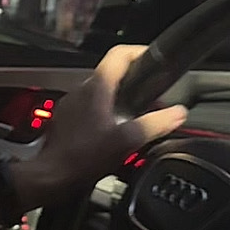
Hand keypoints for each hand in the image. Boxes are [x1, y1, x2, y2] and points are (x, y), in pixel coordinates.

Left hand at [12, 44, 187, 208]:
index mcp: (96, 89)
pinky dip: (104, 113)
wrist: (51, 177)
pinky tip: (113, 132)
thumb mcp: (126, 141)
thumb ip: (155, 124)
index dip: (139, 52)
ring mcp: (70, 105)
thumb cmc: (82, 158)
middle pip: (111, 75)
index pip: (118, 55)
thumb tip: (178, 113)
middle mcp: (80, 92)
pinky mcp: (65, 120)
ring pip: (100, 93)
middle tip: (151, 97)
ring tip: (136, 116)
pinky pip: (88, 108)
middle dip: (134, 83)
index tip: (153, 58)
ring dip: (119, 100)